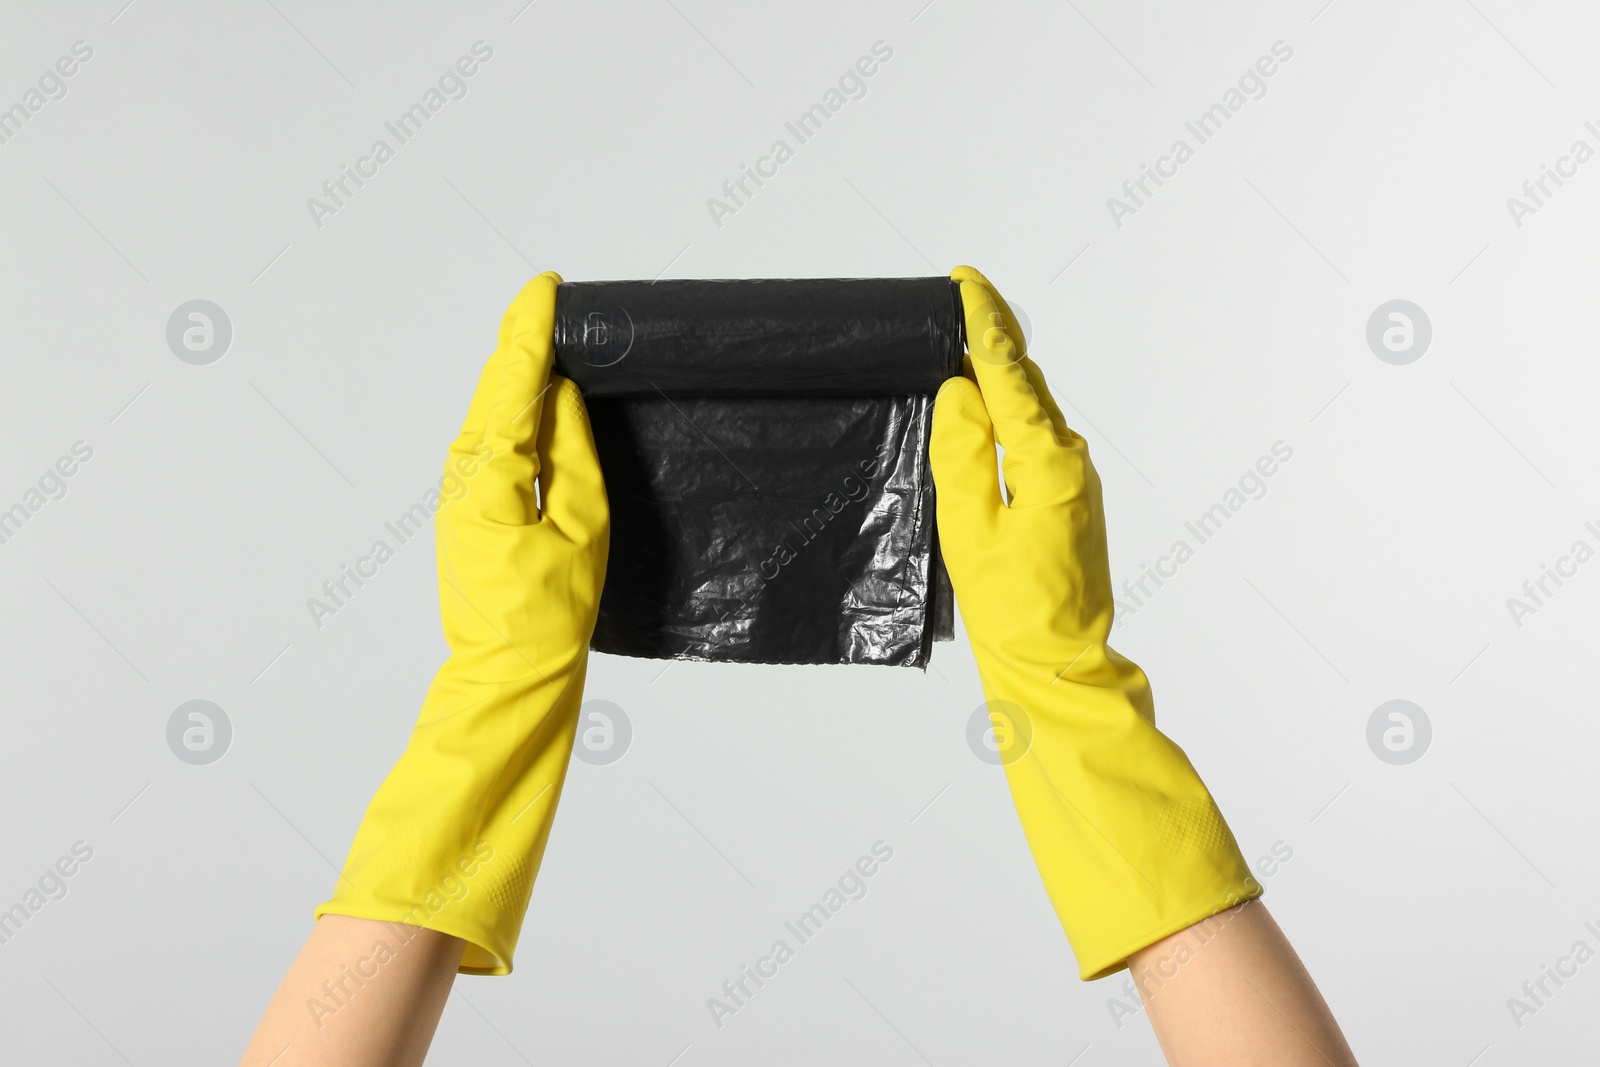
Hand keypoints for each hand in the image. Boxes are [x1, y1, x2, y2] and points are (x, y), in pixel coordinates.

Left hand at [315, 271, 608, 974]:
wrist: (507, 677)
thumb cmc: (549, 615)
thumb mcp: (581, 526)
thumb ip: (573, 452)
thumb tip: (563, 393)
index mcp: (488, 471)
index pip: (511, 380)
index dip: (530, 328)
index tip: (547, 284)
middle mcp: (462, 471)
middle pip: (494, 387)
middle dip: (524, 342)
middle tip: (560, 302)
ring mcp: (459, 490)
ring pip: (492, 412)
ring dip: (521, 375)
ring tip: (557, 338)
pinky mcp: (469, 508)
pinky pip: (495, 441)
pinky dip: (518, 411)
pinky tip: (543, 400)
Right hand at [931, 265, 1258, 979]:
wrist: (1057, 666)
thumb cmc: (1011, 609)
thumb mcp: (970, 528)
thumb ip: (963, 452)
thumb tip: (961, 391)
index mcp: (1047, 460)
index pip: (1010, 372)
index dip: (985, 321)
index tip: (964, 280)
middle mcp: (1070, 458)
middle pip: (1024, 381)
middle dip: (989, 339)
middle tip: (951, 302)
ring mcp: (1074, 478)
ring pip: (1029, 409)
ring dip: (995, 376)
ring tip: (955, 345)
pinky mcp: (1068, 498)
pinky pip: (1032, 437)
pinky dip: (1005, 412)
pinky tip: (979, 408)